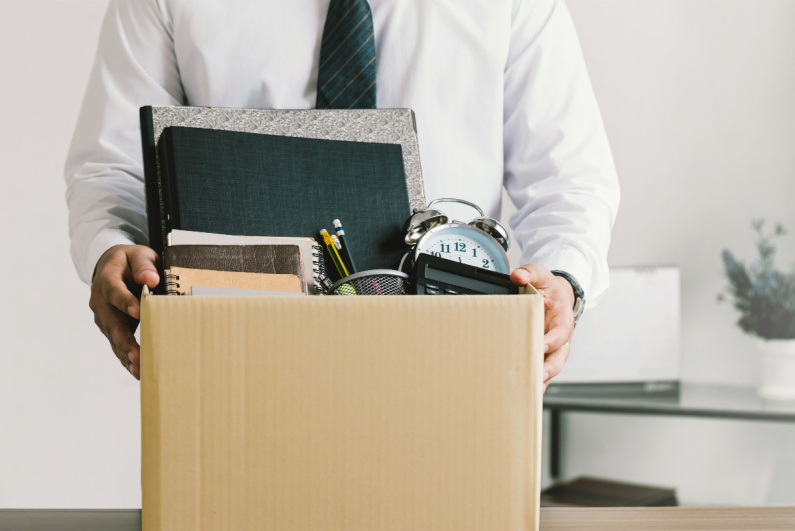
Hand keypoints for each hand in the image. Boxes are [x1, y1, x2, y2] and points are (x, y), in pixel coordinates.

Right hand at [89, 245, 159, 379]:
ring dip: (126, 354)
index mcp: (107, 280)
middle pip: (112, 323)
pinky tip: (136, 371)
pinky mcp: (110, 327)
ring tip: (139, 370)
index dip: (125, 302)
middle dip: (125, 341)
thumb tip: (150, 279)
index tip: (138, 312)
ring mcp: (104, 317)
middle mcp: (101, 301)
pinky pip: (116, 344)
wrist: (113, 266)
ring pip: (114, 338)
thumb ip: (143, 265)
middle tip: (137, 356)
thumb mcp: (138, 255)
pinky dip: (126, 358)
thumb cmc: (130, 261)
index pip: (114, 292)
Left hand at [511, 264, 575, 392]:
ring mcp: (552, 350)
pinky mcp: (542, 356)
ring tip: (528, 391)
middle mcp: (560, 340)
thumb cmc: (548, 288)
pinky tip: (521, 392)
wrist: (555, 296)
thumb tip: (518, 276)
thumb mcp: (541, 275)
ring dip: (540, 381)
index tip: (540, 346)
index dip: (551, 341)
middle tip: (536, 376)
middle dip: (548, 369)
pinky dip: (533, 382)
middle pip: (558, 359)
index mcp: (563, 321)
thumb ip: (531, 273)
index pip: (560, 334)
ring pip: (550, 370)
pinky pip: (540, 371)